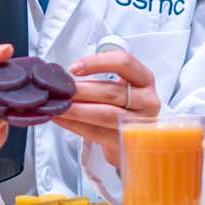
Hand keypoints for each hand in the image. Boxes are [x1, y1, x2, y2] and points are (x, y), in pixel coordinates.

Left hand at [55, 50, 161, 169]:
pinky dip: (75, 125)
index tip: (74, 68)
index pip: (124, 63)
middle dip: (81, 90)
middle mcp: (147, 100)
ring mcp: (139, 123)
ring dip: (76, 109)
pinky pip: (97, 132)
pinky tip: (61, 119)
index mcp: (144, 80)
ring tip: (58, 106)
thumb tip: (63, 78)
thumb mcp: (119, 88)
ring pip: (104, 113)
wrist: (133, 141)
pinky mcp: (125, 142)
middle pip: (111, 92)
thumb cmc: (122, 109)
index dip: (97, 62)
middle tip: (59, 90)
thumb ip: (98, 81)